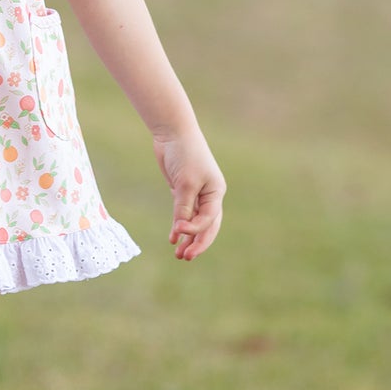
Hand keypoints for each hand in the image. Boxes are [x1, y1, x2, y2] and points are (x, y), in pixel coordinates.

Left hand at [155, 125, 225, 260]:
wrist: (174, 132)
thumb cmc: (185, 154)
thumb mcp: (185, 182)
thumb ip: (184, 207)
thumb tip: (181, 231)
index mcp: (216, 192)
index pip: (209, 219)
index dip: (195, 229)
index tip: (179, 231)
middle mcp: (210, 195)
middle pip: (207, 226)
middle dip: (197, 242)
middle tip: (186, 258)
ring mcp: (197, 193)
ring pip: (195, 222)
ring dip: (188, 238)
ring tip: (179, 255)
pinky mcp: (183, 191)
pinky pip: (184, 213)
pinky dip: (180, 225)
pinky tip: (174, 238)